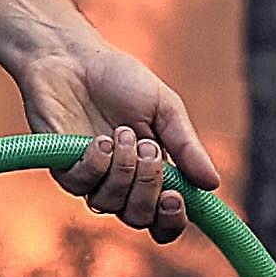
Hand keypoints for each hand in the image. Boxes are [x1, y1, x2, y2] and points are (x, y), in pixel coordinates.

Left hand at [20, 37, 218, 242]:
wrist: (74, 57)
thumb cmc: (121, 80)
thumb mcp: (165, 109)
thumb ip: (186, 147)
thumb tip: (212, 183)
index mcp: (151, 175)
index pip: (163, 220)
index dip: (172, 220)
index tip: (176, 197)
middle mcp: (120, 184)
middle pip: (139, 218)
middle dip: (148, 186)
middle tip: (149, 147)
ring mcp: (90, 179)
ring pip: (110, 204)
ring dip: (123, 169)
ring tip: (122, 132)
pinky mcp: (63, 168)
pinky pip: (81, 186)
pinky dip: (97, 164)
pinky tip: (101, 140)